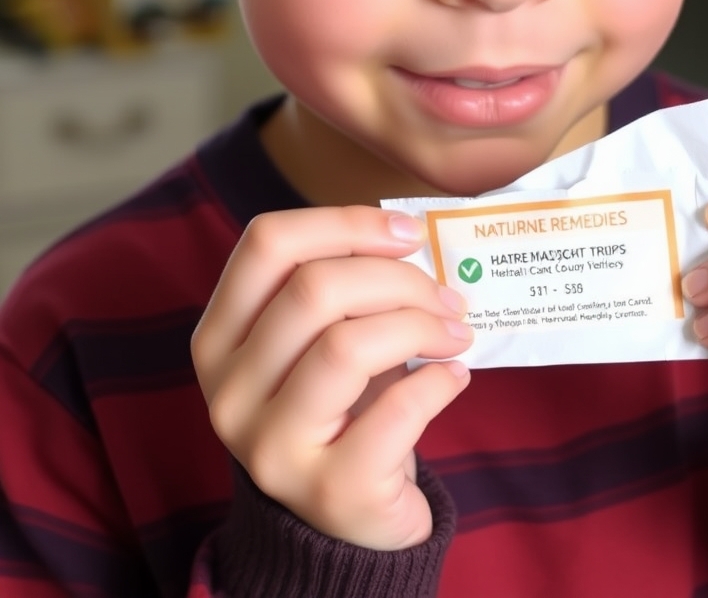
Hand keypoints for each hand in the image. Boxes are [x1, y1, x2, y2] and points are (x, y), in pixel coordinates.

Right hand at [191, 206, 471, 548]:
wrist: (348, 515)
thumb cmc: (343, 403)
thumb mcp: (323, 337)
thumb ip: (347, 283)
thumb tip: (411, 235)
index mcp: (220, 336)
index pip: (266, 243)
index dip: (345, 222)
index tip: (408, 232)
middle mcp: (228, 391)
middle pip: (313, 289)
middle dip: (399, 279)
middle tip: (447, 295)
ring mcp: (270, 447)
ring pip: (346, 346)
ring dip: (421, 325)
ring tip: (456, 332)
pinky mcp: (328, 492)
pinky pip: (394, 412)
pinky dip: (439, 382)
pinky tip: (454, 376)